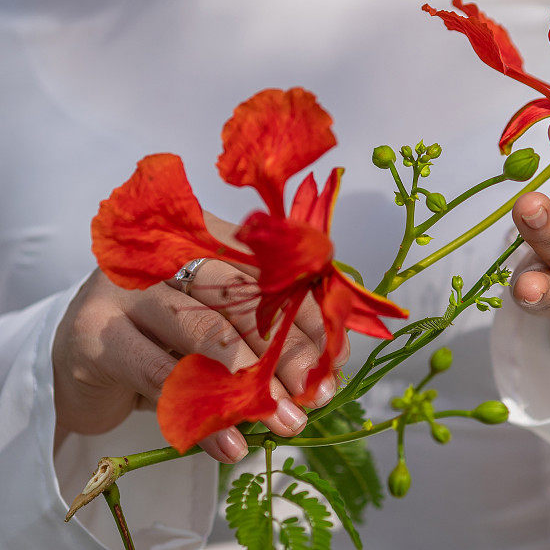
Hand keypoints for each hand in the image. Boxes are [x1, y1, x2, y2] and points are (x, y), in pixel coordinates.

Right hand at [53, 212, 345, 461]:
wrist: (77, 362)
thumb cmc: (163, 340)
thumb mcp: (219, 330)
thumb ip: (264, 338)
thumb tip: (327, 368)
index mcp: (205, 239)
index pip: (270, 272)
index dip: (308, 314)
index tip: (336, 358)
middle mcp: (166, 254)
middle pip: (241, 297)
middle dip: (286, 349)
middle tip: (317, 394)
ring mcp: (127, 290)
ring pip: (204, 331)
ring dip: (251, 383)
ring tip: (286, 421)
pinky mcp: (95, 334)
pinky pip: (160, 377)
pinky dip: (201, 415)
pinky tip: (229, 445)